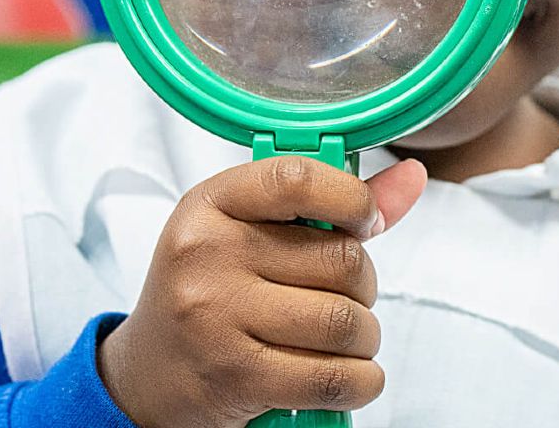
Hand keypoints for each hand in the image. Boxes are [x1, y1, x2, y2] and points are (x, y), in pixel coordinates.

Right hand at [97, 155, 427, 427]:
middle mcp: (206, 253)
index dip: (352, 198)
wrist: (144, 376)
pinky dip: (361, 380)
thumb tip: (414, 177)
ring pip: (344, 321)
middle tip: (346, 297)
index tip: (365, 221)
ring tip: (348, 339)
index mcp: (211, 203)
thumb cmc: (212, 291)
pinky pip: (334, 377)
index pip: (298, 178)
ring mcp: (216, 315)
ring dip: (365, 338)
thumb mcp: (252, 233)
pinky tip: (350, 375)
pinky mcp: (234, 376)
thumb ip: (332, 206)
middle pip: (339, 260)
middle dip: (363, 286)